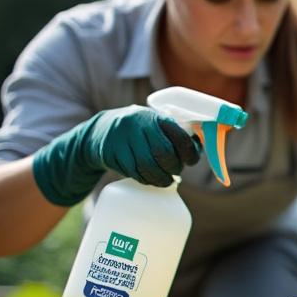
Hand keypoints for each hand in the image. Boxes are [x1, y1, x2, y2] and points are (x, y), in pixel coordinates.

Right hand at [32, 105, 200, 205]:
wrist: (99, 132)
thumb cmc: (137, 132)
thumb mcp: (153, 125)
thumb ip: (174, 134)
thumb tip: (197, 149)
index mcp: (154, 116)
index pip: (179, 135)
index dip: (189, 151)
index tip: (191, 160)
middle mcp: (138, 124)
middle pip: (163, 152)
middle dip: (174, 167)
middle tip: (175, 171)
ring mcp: (123, 138)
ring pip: (148, 165)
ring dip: (161, 178)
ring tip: (166, 180)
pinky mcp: (112, 153)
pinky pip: (134, 171)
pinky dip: (146, 179)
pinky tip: (150, 179)